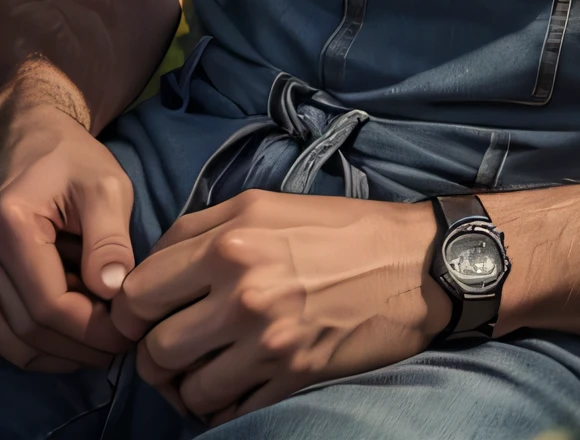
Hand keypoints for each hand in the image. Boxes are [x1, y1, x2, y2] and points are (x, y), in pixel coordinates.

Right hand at [0, 102, 134, 371]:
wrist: (35, 139)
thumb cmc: (74, 159)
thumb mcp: (106, 187)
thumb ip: (109, 238)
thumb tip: (113, 291)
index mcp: (13, 226)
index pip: (49, 304)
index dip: (91, 328)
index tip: (130, 332)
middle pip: (29, 328)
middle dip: (80, 346)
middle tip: (123, 346)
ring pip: (12, 340)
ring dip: (59, 353)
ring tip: (103, 346)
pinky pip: (4, 331)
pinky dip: (39, 343)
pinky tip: (76, 337)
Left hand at [112, 190, 449, 424]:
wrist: (412, 262)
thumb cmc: (338, 228)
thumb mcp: (265, 204)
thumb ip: (200, 229)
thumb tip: (150, 267)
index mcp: (231, 241)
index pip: (137, 292)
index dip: (129, 310)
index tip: (143, 316)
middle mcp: (243, 291)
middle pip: (154, 348)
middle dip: (154, 353)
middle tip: (173, 346)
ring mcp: (268, 340)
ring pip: (185, 389)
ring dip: (186, 385)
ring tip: (202, 369)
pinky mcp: (292, 376)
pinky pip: (226, 413)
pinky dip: (220, 407)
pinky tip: (233, 385)